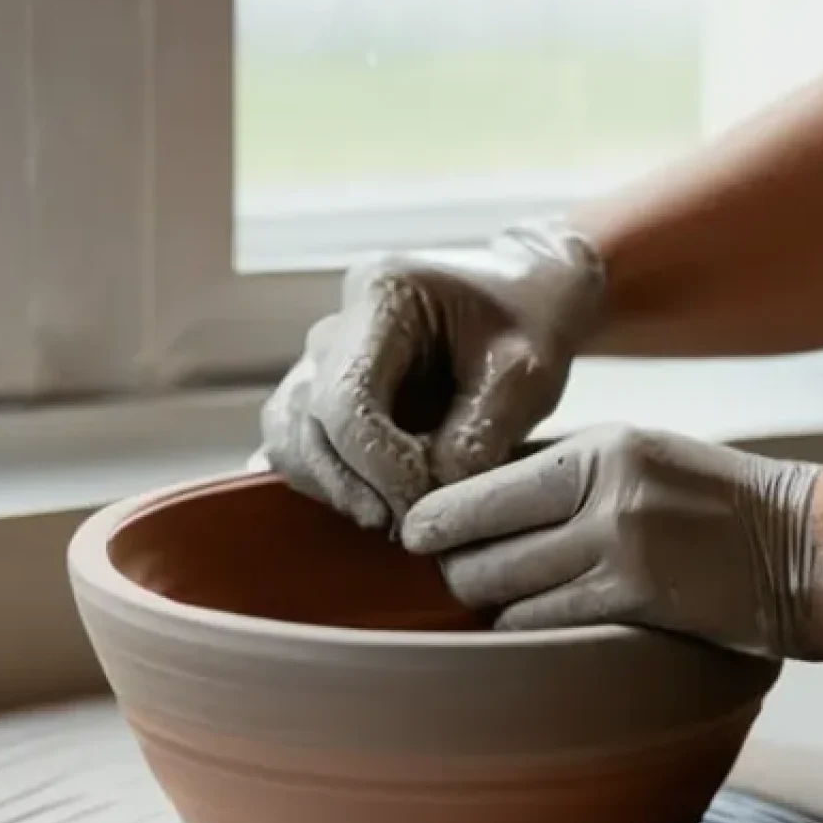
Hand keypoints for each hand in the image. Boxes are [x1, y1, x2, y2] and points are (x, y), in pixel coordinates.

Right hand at [260, 220, 603, 528]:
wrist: (527, 298)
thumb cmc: (532, 322)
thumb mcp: (527, 375)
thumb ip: (476, 438)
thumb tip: (424, 507)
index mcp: (382, 297)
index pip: (345, 397)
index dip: (377, 465)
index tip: (424, 504)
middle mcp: (336, 325)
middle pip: (304, 421)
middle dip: (354, 485)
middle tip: (411, 525)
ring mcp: (322, 359)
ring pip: (290, 438)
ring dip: (336, 487)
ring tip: (397, 514)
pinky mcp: (325, 393)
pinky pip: (299, 446)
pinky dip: (331, 481)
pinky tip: (378, 500)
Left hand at [401, 426, 821, 657]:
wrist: (804, 545)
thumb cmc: (709, 499)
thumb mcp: (635, 455)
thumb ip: (557, 472)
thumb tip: (468, 497)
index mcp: (598, 449)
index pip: (479, 488)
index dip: (434, 519)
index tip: (414, 534)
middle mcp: (604, 497)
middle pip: (478, 550)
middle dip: (457, 567)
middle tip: (461, 569)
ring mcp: (622, 555)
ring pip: (502, 594)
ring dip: (491, 600)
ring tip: (505, 593)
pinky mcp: (637, 608)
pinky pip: (541, 626)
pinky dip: (526, 627)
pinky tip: (540, 619)